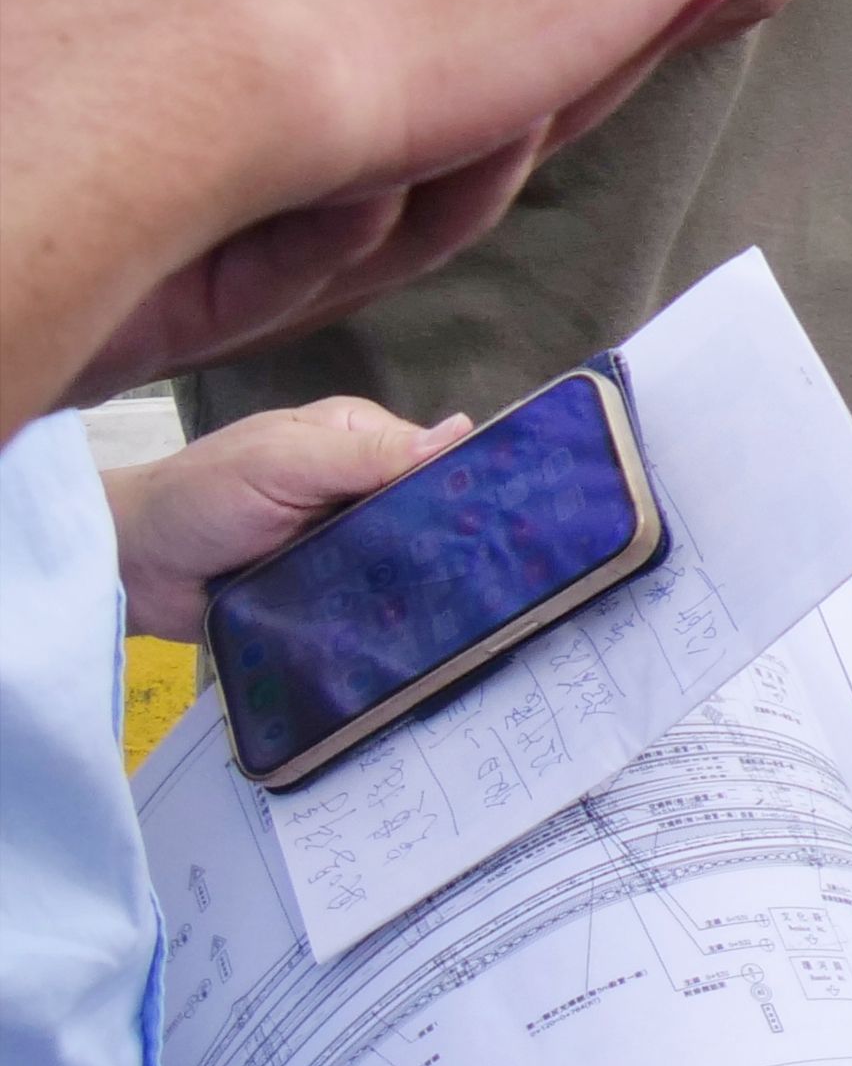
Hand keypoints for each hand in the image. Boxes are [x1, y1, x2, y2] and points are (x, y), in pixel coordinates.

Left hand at [107, 398, 461, 641]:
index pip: (433, 459)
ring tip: (461, 614)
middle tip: (486, 579)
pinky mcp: (328, 594)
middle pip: (426, 515)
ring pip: (405, 564)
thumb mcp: (284, 461)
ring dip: (419, 585)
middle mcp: (359, 490)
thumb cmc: (201, 495)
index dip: (465, 484)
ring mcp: (345, 545)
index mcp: (358, 442)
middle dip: (447, 543)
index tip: (504, 518)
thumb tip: (464, 430)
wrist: (131, 569)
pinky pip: (371, 605)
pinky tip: (418, 635)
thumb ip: (365, 453)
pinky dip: (386, 617)